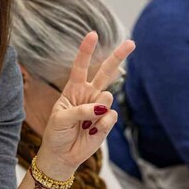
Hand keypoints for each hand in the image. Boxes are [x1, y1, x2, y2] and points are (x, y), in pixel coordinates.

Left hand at [36, 32, 134, 177]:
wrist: (62, 154)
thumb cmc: (56, 133)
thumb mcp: (60, 118)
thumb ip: (80, 110)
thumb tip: (102, 107)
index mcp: (73, 88)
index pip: (80, 66)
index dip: (86, 50)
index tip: (93, 34)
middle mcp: (89, 94)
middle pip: (105, 72)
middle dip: (118, 56)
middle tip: (131, 43)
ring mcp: (99, 107)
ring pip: (108, 96)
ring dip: (97, 109)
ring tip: (85, 123)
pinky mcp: (107, 122)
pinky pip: (110, 117)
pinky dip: (101, 125)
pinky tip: (92, 131)